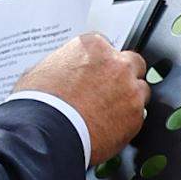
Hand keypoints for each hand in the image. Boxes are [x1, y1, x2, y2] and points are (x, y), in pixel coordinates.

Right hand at [15, 34, 150, 161]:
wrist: (48, 132)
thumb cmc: (40, 102)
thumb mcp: (41, 70)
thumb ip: (61, 65)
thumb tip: (59, 73)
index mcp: (93, 46)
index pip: (105, 46)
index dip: (99, 63)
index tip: (94, 73)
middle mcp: (117, 64)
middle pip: (132, 63)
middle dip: (123, 75)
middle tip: (107, 90)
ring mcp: (130, 90)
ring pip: (140, 90)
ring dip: (128, 99)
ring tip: (108, 113)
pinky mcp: (136, 117)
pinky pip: (138, 117)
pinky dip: (126, 122)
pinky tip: (108, 128)